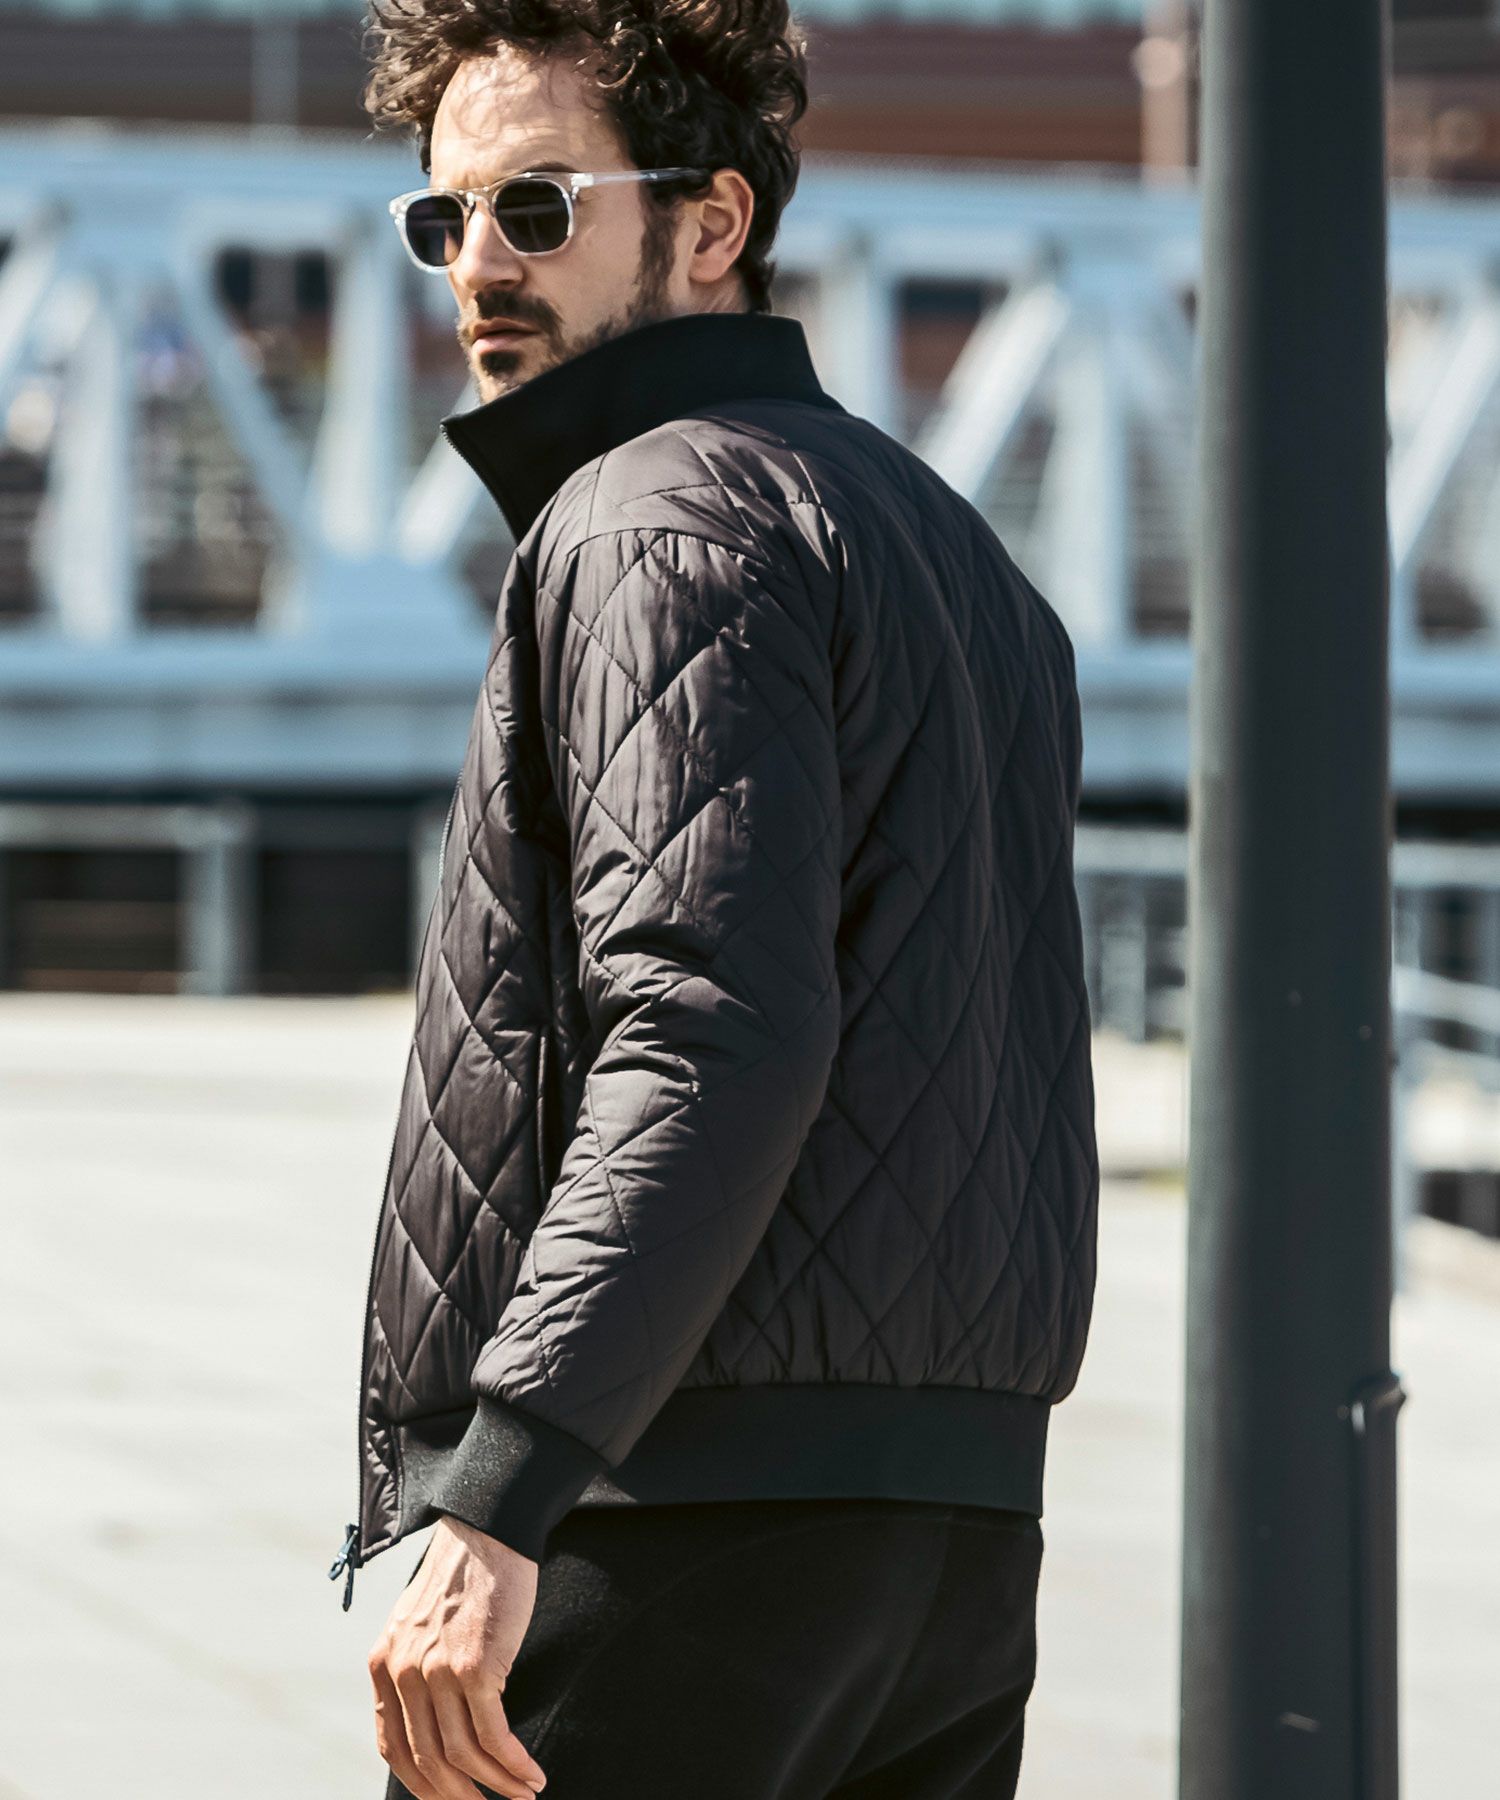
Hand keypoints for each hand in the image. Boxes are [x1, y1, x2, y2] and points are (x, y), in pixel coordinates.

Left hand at [367, 1514, 547, 1798]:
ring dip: (497, 1784)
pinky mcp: (476, 1666)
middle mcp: (402, 1672)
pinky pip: (493, 1735)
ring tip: (523, 1793)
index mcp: (382, 1662)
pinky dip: (514, 1763)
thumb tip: (434, 1716)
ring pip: (463, 1754)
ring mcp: (437, 1671)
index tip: (449, 1797)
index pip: (392, 1745)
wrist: (489, 1529)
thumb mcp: (419, 1621)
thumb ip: (416, 1665)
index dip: (421, 1783)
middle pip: (426, 1760)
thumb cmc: (464, 1573)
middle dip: (457, 1795)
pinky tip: (532, 1773)